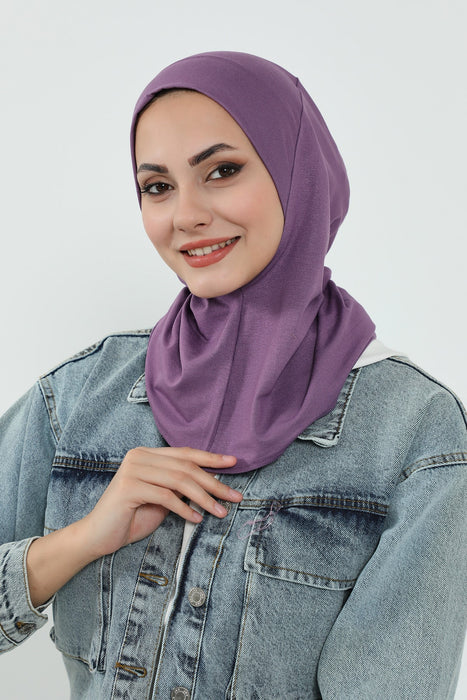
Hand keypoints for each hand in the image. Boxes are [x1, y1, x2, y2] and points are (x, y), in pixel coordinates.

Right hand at [80, 446, 241, 557]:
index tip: (233, 463)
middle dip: (214, 482)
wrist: (98, 536)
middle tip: (235, 496)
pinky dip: (184, 509)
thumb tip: (212, 482)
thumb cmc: (132, 516)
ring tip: (220, 512)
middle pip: (186, 467)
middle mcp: (139, 456)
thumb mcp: (162, 498)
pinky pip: (166, 496)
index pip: (185, 454)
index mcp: (147, 453)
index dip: (210, 458)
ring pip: (179, 480)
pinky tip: (196, 519)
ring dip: (204, 498)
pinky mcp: (129, 487)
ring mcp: (132, 470)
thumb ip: (179, 486)